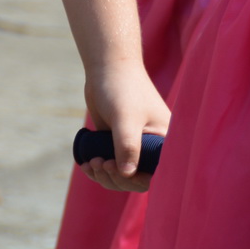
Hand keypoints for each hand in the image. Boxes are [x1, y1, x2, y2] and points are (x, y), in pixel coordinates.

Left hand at [80, 60, 169, 192]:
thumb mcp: (125, 118)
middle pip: (136, 179)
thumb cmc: (122, 88)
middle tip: (100, 163)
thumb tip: (127, 174)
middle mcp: (151, 146)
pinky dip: (98, 170)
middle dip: (116, 178)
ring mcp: (133, 145)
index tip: (116, 169)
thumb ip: (128, 146)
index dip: (136, 179)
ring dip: (104, 175)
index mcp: (163, 140)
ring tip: (92, 163)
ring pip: (121, 176)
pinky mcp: (117, 143)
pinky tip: (86, 164)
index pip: (156, 173)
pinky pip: (110, 166)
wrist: (107, 69)